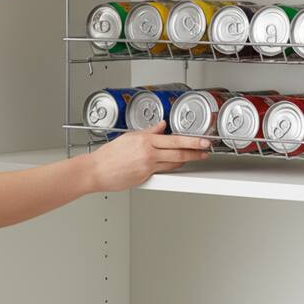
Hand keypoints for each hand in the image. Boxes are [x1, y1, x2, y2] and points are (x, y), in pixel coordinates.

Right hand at [88, 121, 210, 192]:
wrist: (97, 170)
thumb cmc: (109, 154)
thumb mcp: (129, 136)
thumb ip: (148, 131)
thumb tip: (160, 126)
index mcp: (145, 139)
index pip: (174, 139)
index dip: (191, 140)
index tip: (202, 140)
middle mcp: (148, 152)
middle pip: (178, 152)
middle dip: (195, 151)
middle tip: (206, 149)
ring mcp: (148, 166)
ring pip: (174, 163)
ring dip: (186, 160)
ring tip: (195, 157)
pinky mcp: (145, 176)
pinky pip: (163, 171)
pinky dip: (171, 167)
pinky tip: (176, 165)